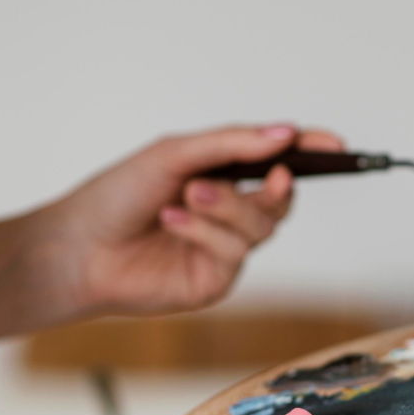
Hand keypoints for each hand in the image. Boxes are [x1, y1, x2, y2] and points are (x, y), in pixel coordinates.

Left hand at [0, 124, 345, 348]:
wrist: (78, 247)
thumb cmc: (116, 195)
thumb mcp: (175, 154)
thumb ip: (232, 143)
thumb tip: (285, 134)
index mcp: (220, 176)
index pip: (275, 162)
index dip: (308, 154)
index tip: (335, 145)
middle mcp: (227, 215)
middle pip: (279, 198)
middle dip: (275, 186)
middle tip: (270, 173)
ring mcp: (223, 250)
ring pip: (261, 226)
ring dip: (227, 208)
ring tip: (188, 197)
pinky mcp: (214, 281)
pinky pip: (234, 253)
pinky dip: (205, 233)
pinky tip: (172, 223)